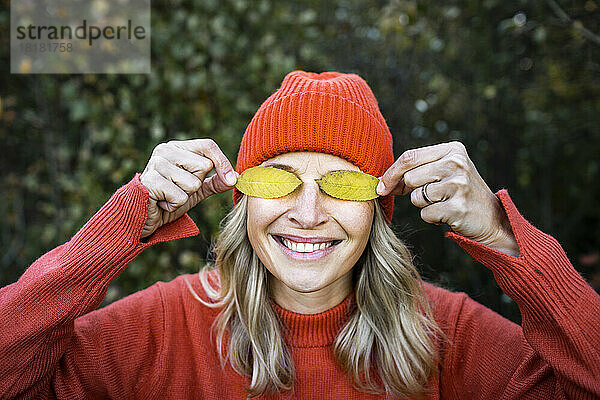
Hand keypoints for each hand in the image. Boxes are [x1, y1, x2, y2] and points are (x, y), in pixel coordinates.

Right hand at [139, 139, 237, 238]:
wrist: (141, 217)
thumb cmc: (168, 200)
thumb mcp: (196, 190)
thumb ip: (214, 182)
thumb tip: (235, 177)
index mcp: (177, 147)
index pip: (208, 145)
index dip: (223, 162)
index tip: (231, 179)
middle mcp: (165, 150)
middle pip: (204, 166)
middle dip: (196, 185)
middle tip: (178, 190)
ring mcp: (156, 164)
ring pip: (193, 183)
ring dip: (185, 197)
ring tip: (169, 197)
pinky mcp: (150, 181)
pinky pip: (180, 197)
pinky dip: (174, 206)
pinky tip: (162, 203)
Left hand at [377, 141, 518, 255]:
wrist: (491, 218)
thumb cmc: (458, 194)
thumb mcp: (441, 174)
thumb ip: (414, 172)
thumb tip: (381, 181)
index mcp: (452, 150)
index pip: (409, 157)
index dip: (390, 174)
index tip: (380, 186)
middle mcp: (457, 163)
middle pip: (410, 178)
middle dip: (412, 192)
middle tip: (431, 196)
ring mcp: (459, 184)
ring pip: (416, 197)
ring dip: (424, 205)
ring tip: (444, 203)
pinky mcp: (458, 206)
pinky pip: (426, 214)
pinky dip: (432, 218)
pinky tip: (449, 214)